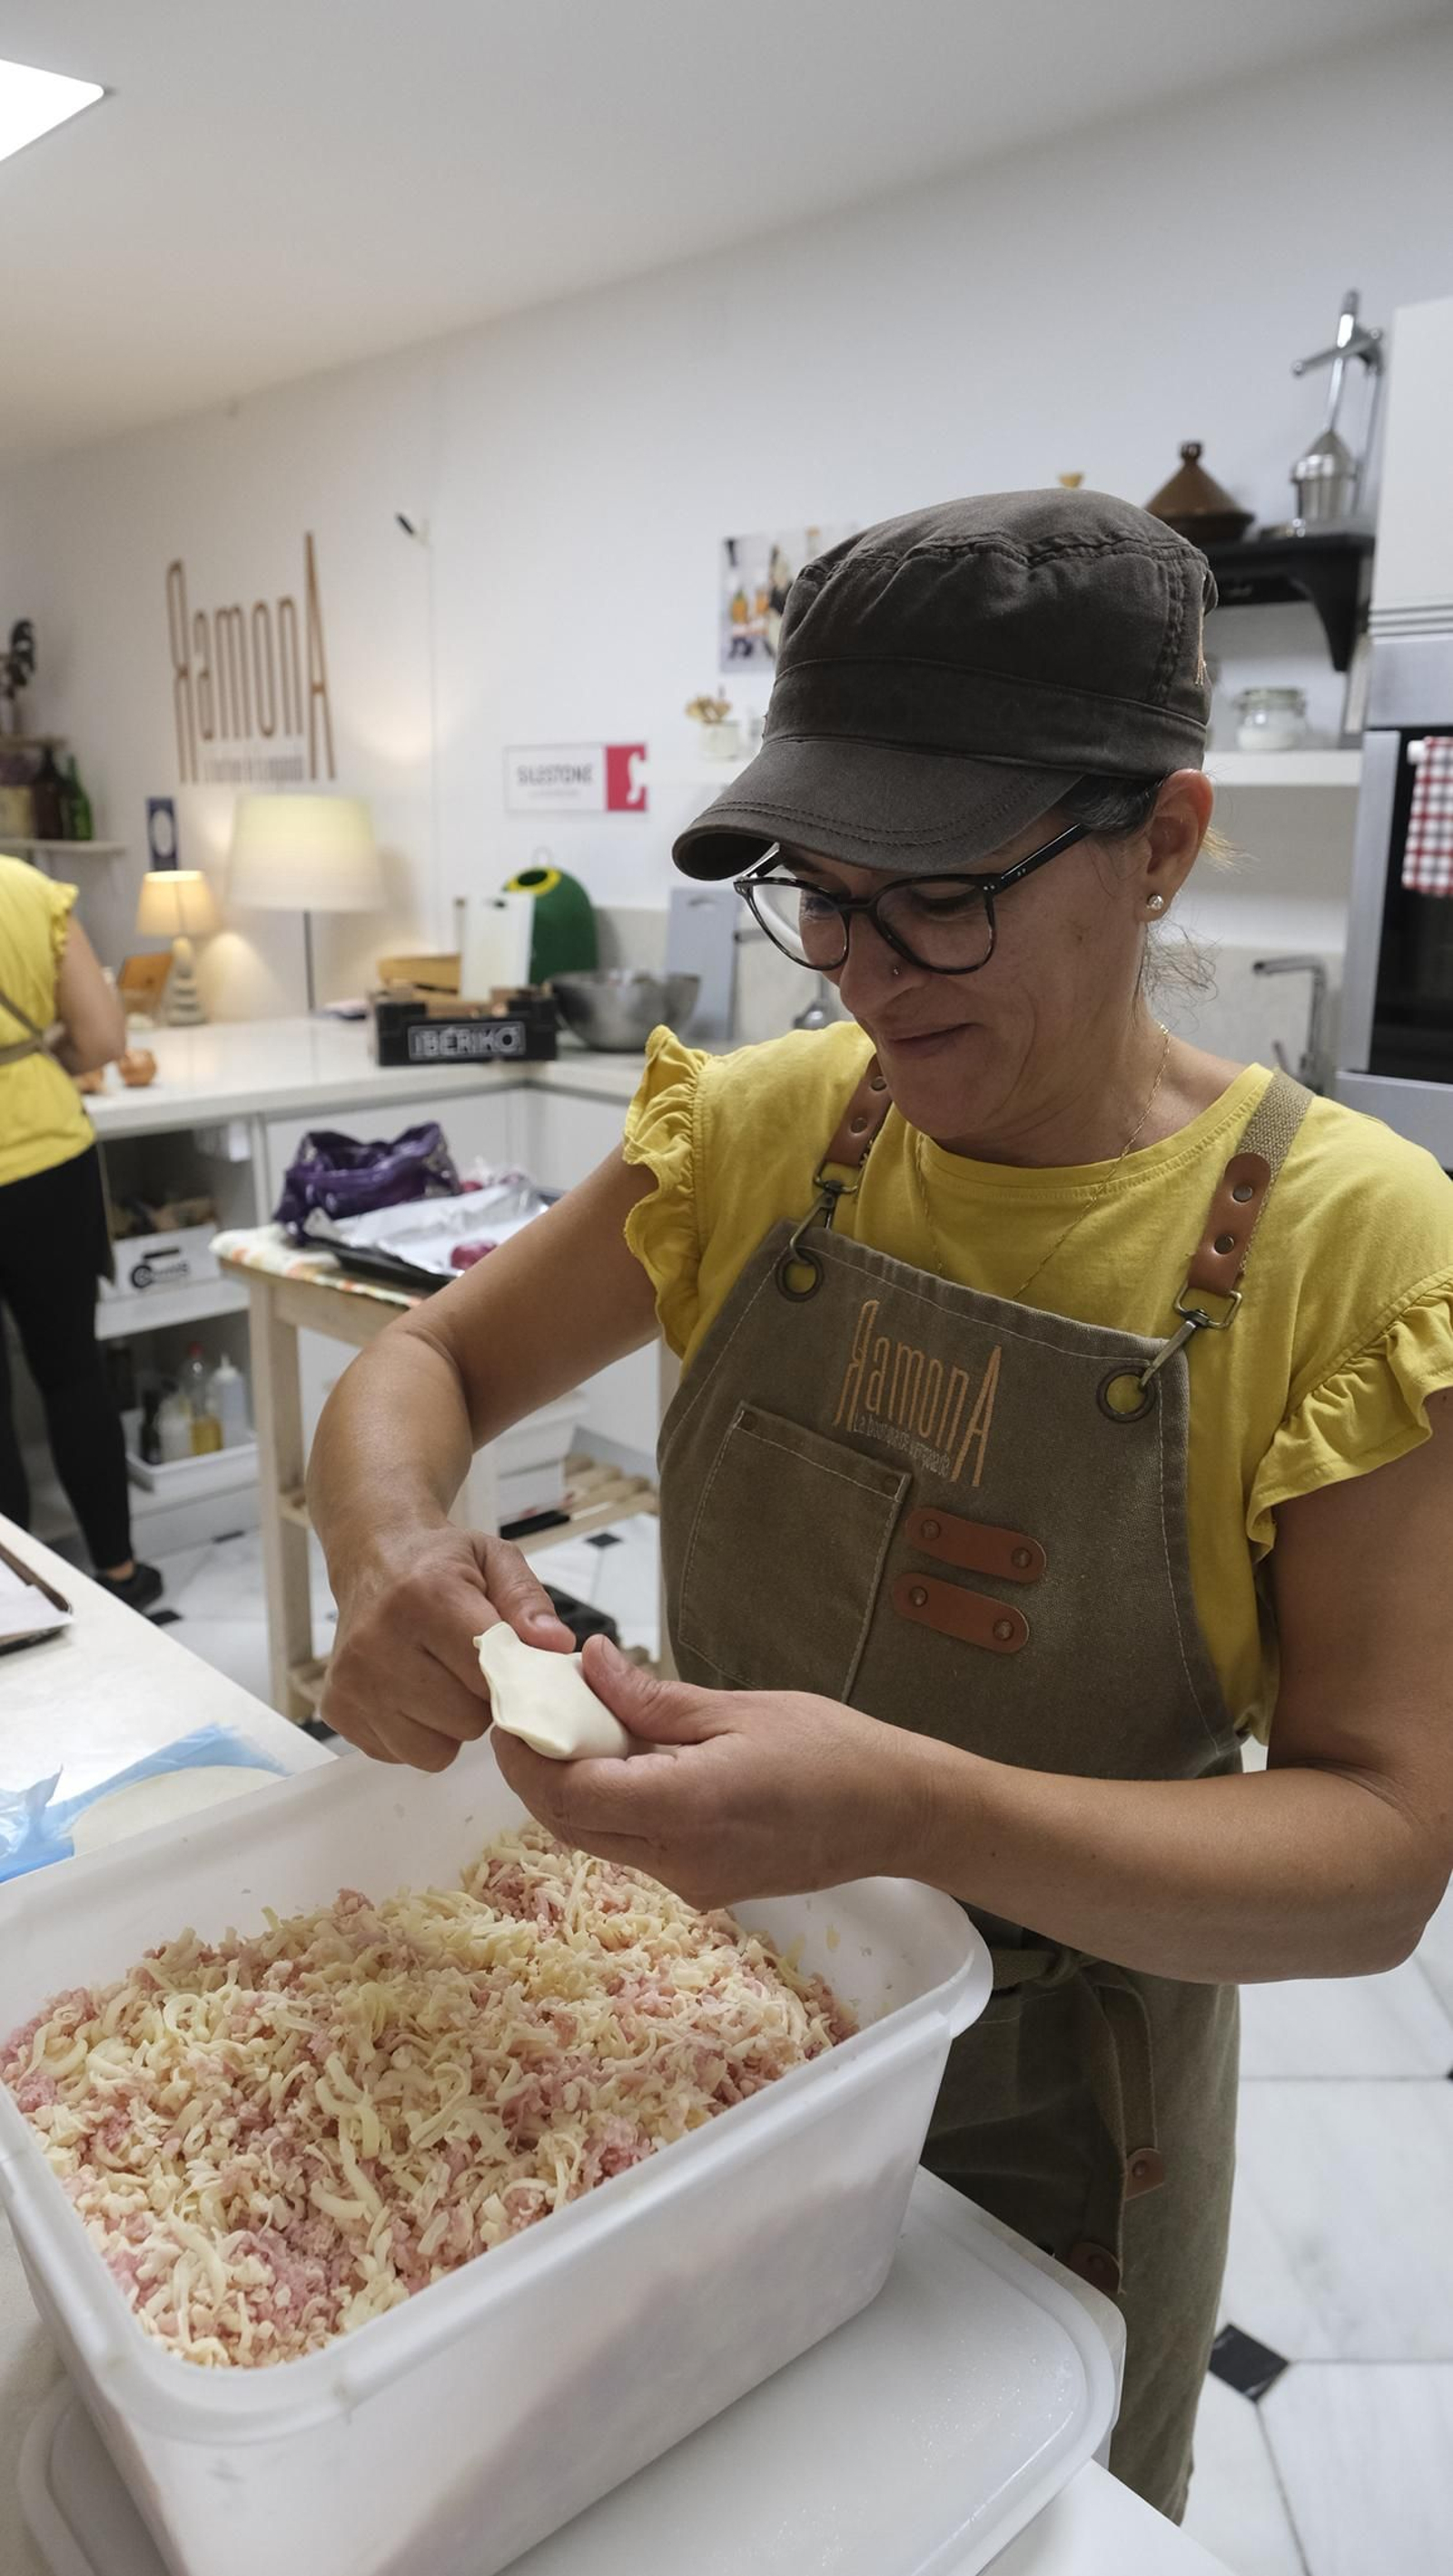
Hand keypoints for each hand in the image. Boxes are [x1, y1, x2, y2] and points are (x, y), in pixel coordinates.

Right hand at [321, 1524, 574, 1769]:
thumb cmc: (441, 1563)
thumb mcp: (496, 1559)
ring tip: (442, 1681)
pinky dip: (417, 1733)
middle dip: (481, 1703)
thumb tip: (555, 1646)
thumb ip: (528, 1601)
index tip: (510, 1663)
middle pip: (465, 1719)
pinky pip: (402, 1755)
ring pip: (434, 1750)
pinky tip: (413, 1693)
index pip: (489, 1674)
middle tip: (471, 1669)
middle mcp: (378, 1641)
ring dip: (449, 1725)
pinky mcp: (338, 1709)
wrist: (373, 1558)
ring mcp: (353, 1680)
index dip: (510, 1677)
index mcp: (425, 1596)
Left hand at [489, 1637, 932, 1907]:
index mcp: (686, 1809)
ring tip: (575, 1723)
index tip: (512, 1706)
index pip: (568, 1794)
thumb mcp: (738, 1709)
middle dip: (534, 1771)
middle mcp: (678, 1861)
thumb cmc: (832, 1750)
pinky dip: (611, 1802)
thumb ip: (652, 1697)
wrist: (897, 1813)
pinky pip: (633, 1844)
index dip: (526, 1754)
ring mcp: (689, 1882)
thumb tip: (588, 1664)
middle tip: (528, 1711)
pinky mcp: (702, 1885)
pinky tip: (625, 1756)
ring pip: (595, 1838)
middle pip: (568, 1824)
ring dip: (571, 1786)